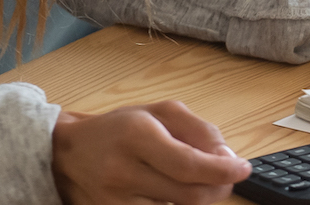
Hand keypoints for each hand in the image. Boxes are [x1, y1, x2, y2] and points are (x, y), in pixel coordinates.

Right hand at [52, 101, 248, 204]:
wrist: (67, 154)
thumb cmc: (119, 129)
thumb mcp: (158, 113)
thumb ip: (198, 130)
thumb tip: (227, 158)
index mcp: (136, 136)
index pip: (189, 164)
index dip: (222, 171)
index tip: (243, 168)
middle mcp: (123, 171)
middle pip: (189, 195)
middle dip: (218, 188)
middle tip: (226, 177)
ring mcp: (115, 201)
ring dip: (198, 199)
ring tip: (195, 181)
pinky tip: (173, 194)